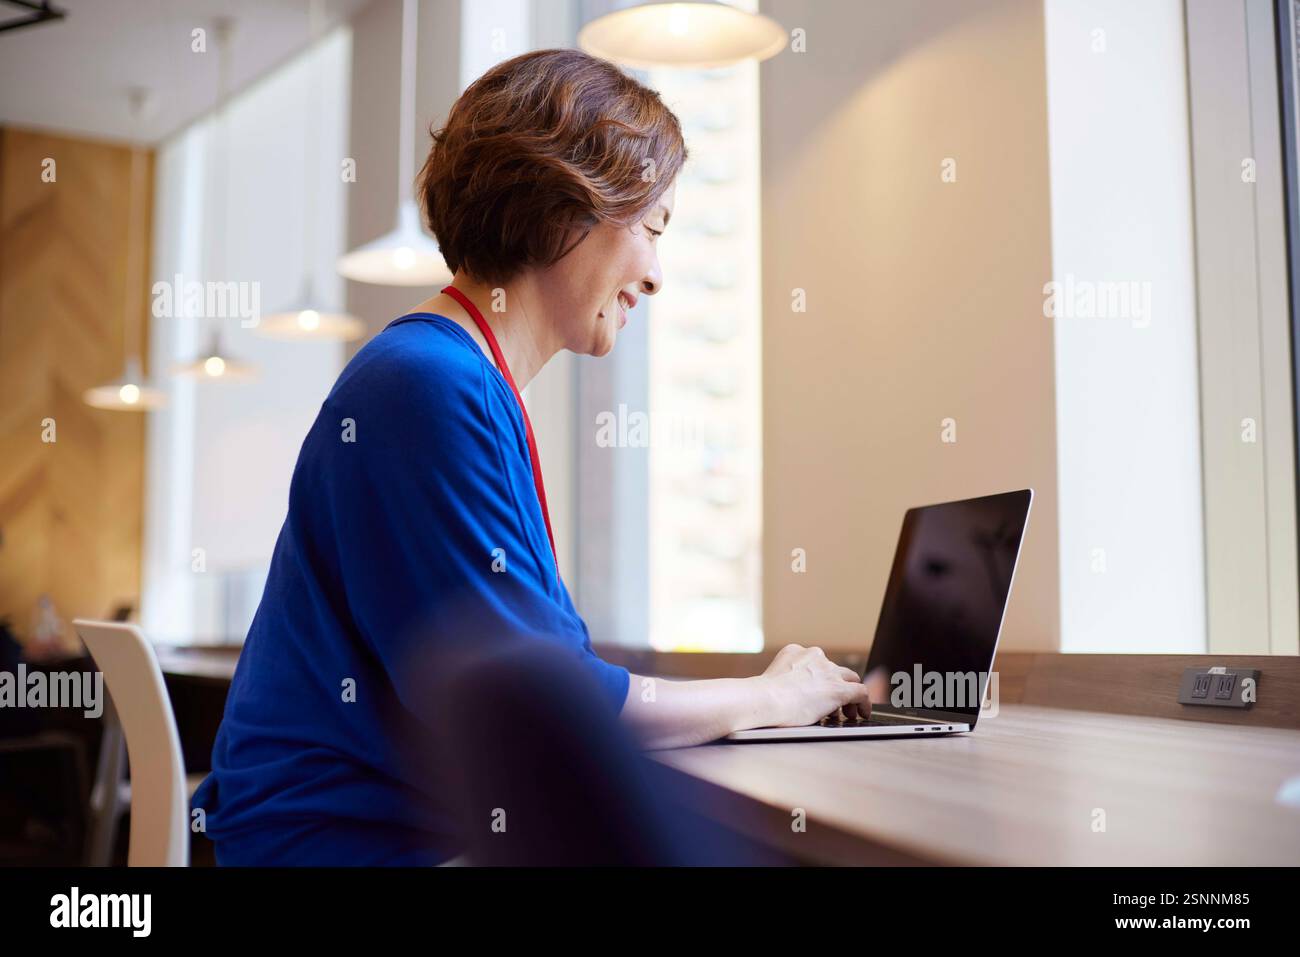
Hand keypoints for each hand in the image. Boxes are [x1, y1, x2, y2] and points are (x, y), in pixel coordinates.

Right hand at [756, 644, 871, 727]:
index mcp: (796, 651)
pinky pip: (861, 692)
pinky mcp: (838, 689)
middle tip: (838, 703)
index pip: (816, 662)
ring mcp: (828, 671)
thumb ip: (786, 681)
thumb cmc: (762, 696)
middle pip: (835, 669)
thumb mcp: (772, 679)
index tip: (820, 691)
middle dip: (838, 685)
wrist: (765, 699)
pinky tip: (862, 713)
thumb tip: (793, 695)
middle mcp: (815, 657)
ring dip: (851, 695)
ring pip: (851, 679)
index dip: (822, 678)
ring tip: (850, 711)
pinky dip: (864, 703)